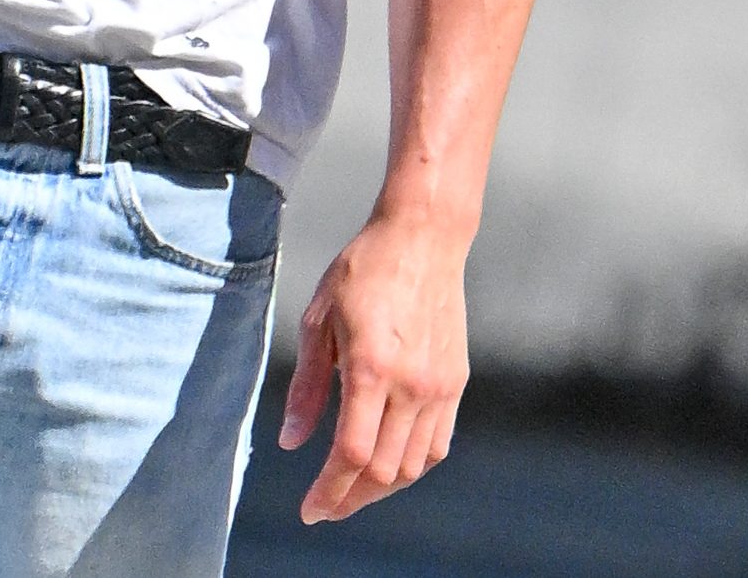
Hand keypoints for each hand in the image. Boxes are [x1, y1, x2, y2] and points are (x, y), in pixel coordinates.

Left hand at [279, 209, 469, 523]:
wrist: (423, 238)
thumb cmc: (363, 270)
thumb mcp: (319, 317)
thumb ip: (307, 386)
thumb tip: (291, 442)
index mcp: (372, 367)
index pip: (352, 455)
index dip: (328, 492)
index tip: (309, 510)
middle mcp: (412, 385)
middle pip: (383, 472)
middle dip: (350, 498)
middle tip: (325, 505)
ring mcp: (439, 386)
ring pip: (412, 466)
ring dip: (381, 488)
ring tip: (352, 490)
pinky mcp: (456, 382)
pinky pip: (437, 445)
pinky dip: (411, 466)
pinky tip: (388, 463)